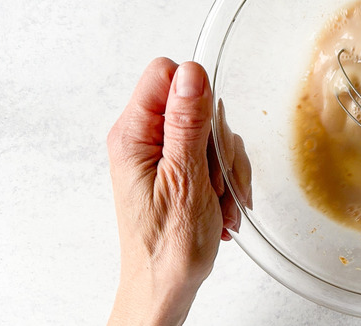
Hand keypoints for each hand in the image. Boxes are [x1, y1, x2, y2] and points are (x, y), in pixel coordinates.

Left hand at [106, 58, 250, 325]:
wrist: (166, 286)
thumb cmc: (168, 247)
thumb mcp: (186, 179)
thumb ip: (188, 123)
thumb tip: (191, 73)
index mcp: (133, 134)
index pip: (165, 74)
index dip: (195, 93)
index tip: (207, 131)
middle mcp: (143, 139)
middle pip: (196, 104)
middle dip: (218, 143)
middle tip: (216, 180)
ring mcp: (162, 154)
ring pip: (211, 132)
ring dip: (226, 168)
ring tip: (220, 203)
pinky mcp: (177, 168)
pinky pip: (214, 155)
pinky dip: (226, 180)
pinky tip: (222, 207)